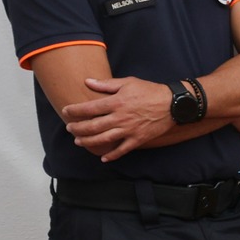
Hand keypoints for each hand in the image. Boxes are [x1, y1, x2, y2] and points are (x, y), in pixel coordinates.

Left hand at [60, 75, 174, 160]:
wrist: (173, 104)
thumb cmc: (150, 90)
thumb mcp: (128, 82)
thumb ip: (106, 84)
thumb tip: (88, 81)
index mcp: (116, 102)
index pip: (89, 108)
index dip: (74, 110)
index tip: (66, 111)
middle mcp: (120, 118)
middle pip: (92, 126)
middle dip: (77, 128)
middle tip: (69, 128)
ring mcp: (129, 130)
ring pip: (103, 139)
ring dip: (88, 141)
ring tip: (79, 141)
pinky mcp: (138, 139)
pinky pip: (122, 150)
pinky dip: (112, 155)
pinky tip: (103, 158)